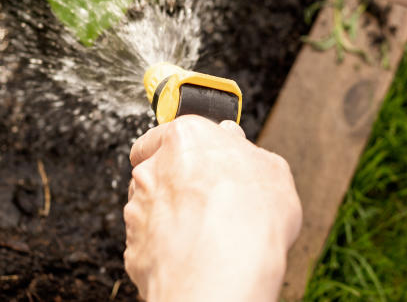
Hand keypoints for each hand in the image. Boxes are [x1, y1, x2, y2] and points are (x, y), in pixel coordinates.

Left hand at [124, 116, 301, 301]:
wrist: (222, 273)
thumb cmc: (249, 219)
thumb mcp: (273, 171)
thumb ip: (249, 153)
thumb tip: (241, 149)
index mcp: (185, 137)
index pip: (171, 132)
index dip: (189, 149)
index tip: (203, 161)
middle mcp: (153, 167)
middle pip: (160, 168)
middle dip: (180, 183)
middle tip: (211, 201)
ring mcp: (139, 207)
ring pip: (153, 205)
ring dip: (173, 215)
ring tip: (207, 233)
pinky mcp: (133, 245)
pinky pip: (151, 240)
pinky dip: (167, 246)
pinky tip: (194, 252)